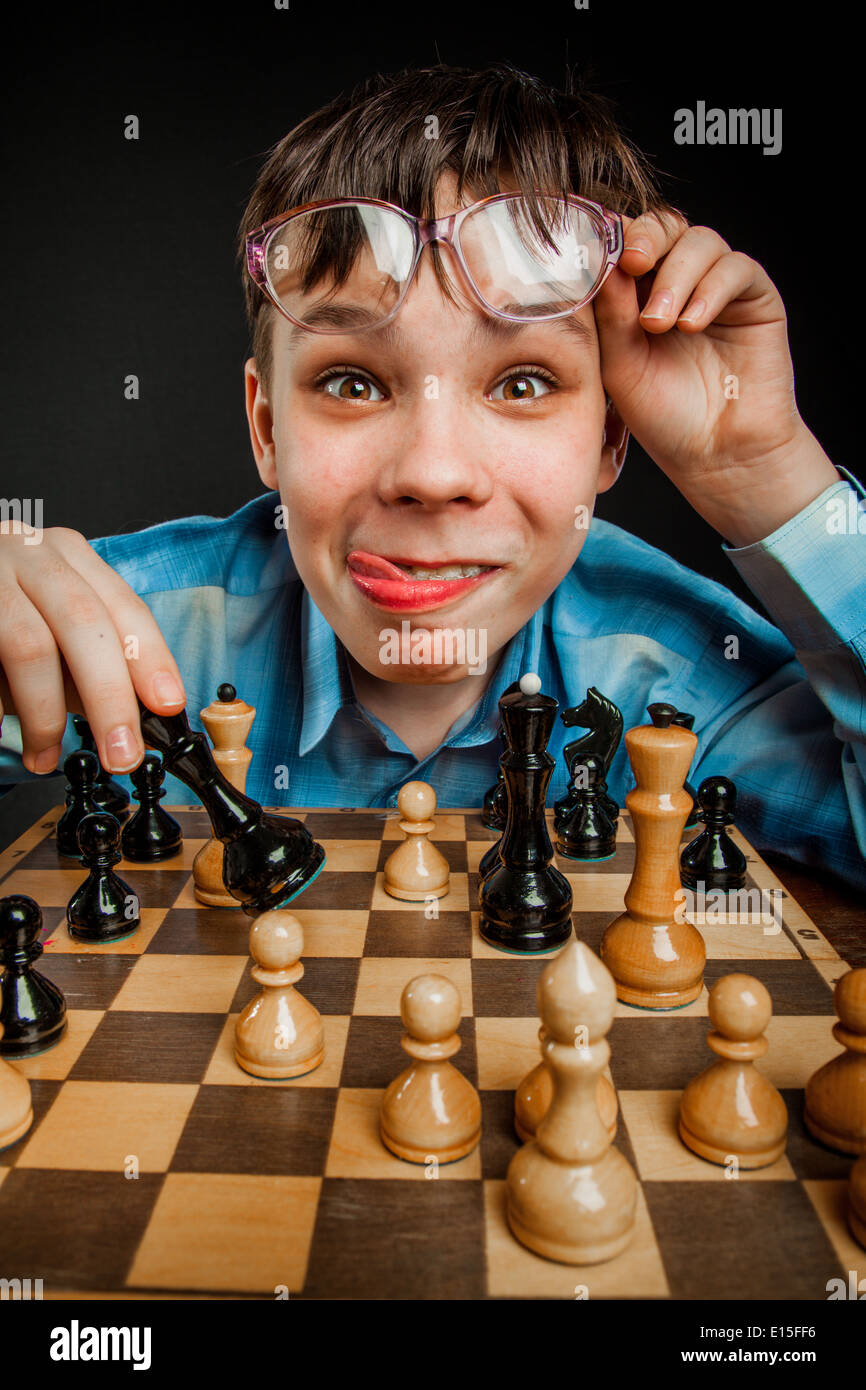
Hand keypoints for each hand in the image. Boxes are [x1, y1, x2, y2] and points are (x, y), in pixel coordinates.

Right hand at [0, 527, 185, 774]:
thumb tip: (139, 714)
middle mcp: (27, 550)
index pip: (123, 605)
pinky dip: (0, 705)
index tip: (168, 705)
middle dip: (109, 697)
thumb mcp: (53, 627)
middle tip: (121, 754)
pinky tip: (2, 726)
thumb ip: (91, 663)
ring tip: (45, 756)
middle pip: (84, 623)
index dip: (151, 657)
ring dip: (45, 715)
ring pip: (30, 646)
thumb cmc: (4, 615)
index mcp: (67, 554)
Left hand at [594, 212, 839, 545]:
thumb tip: (603, 261)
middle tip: (634, 265)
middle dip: (646, 240)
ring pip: (699, 242)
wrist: (716, 454)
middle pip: (664, 228)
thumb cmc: (665, 416)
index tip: (598, 253)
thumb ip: (611, 314)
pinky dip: (711, 288)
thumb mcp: (621, 365)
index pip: (627, 243)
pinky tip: (692, 323)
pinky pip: (736, 267)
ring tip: (661, 324)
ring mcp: (717, 286)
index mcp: (638, 294)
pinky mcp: (754, 297)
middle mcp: (678, 282)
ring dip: (676, 276)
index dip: (614, 239)